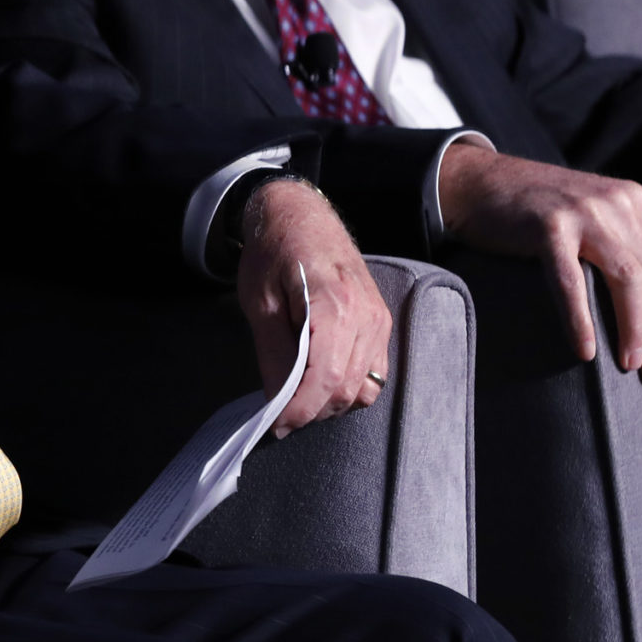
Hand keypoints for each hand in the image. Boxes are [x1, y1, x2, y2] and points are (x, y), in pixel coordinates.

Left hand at [237, 179, 392, 437]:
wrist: (301, 216)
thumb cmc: (274, 252)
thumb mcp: (259, 302)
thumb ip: (272, 352)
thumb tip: (276, 400)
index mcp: (335, 307)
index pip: (325, 378)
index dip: (301, 409)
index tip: (277, 425)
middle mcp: (367, 317)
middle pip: (346, 389)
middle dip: (313, 410)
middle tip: (280, 414)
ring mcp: (380, 321)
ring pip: (365, 387)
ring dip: (331, 402)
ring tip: (298, 397)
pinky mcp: (382, 323)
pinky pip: (374, 372)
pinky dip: (350, 386)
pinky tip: (321, 379)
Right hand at [437, 145, 641, 379]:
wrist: (472, 181)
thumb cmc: (526, 210)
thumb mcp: (588, 217)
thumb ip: (617, 245)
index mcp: (633, 202)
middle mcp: (617, 203)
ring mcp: (584, 212)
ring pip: (626, 280)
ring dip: (632, 329)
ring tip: (627, 362)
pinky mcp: (549, 226)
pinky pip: (573, 282)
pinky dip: (581, 319)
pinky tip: (585, 348)